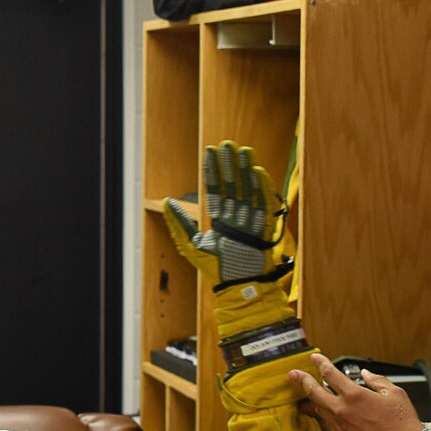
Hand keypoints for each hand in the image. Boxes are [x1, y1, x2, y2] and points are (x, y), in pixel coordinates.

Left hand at [163, 142, 284, 284]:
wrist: (237, 286)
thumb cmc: (215, 269)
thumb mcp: (190, 244)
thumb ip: (178, 223)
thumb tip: (166, 201)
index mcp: (221, 220)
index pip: (216, 189)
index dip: (213, 171)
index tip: (211, 152)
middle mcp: (236, 217)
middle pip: (233, 184)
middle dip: (230, 164)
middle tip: (227, 143)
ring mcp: (251, 220)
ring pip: (248, 188)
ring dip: (245, 169)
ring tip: (242, 150)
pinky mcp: (264, 226)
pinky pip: (264, 202)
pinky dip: (261, 187)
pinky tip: (256, 171)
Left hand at [289, 353, 424, 430]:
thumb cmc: (404, 425)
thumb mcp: (395, 394)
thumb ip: (377, 381)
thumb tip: (367, 375)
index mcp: (354, 396)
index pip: (330, 374)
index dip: (320, 364)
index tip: (314, 359)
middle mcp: (342, 412)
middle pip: (314, 394)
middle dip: (302, 382)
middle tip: (294, 375)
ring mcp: (340, 430)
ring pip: (318, 414)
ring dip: (310, 406)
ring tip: (303, 403)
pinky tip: (320, 430)